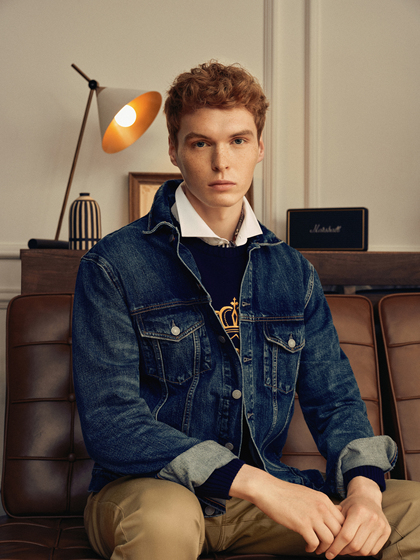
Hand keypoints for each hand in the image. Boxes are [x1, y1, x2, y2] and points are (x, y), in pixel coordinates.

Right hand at [230, 464, 344, 553]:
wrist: (268, 490)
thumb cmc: (286, 493)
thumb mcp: (309, 494)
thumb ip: (321, 504)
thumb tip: (333, 513)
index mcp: (324, 499)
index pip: (343, 520)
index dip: (341, 533)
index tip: (334, 539)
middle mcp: (322, 507)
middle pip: (340, 531)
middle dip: (335, 543)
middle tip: (328, 548)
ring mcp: (312, 516)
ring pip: (330, 540)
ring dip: (324, 548)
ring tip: (317, 549)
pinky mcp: (302, 524)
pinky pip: (315, 543)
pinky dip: (312, 548)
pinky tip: (307, 547)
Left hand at [323, 476, 390, 557]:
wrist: (368, 497)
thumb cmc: (351, 504)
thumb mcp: (341, 508)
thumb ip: (334, 523)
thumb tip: (323, 542)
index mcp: (359, 511)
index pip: (345, 536)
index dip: (335, 547)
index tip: (327, 554)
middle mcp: (372, 518)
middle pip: (355, 545)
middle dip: (342, 551)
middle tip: (334, 552)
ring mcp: (381, 526)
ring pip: (364, 550)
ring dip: (352, 554)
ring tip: (344, 550)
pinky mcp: (387, 532)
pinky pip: (373, 550)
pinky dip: (362, 553)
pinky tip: (354, 548)